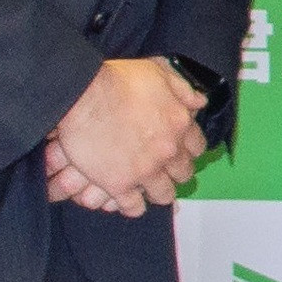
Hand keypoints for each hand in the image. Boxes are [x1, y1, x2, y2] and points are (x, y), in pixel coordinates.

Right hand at [48, 57, 207, 215]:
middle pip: (183, 173)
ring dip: (158, 191)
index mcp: (179, 125)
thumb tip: (199, 101)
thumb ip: (181, 89)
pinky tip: (128, 201)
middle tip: (164, 169)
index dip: (189, 149)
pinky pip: (134, 207)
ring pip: (163, 194)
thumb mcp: (158, 73)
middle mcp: (167, 151)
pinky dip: (133, 207)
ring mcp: (145, 171)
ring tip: (149, 188)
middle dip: (175, 172)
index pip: (197, 147)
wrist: (81, 96)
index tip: (181, 150)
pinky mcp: (119, 185)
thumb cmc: (116, 80)